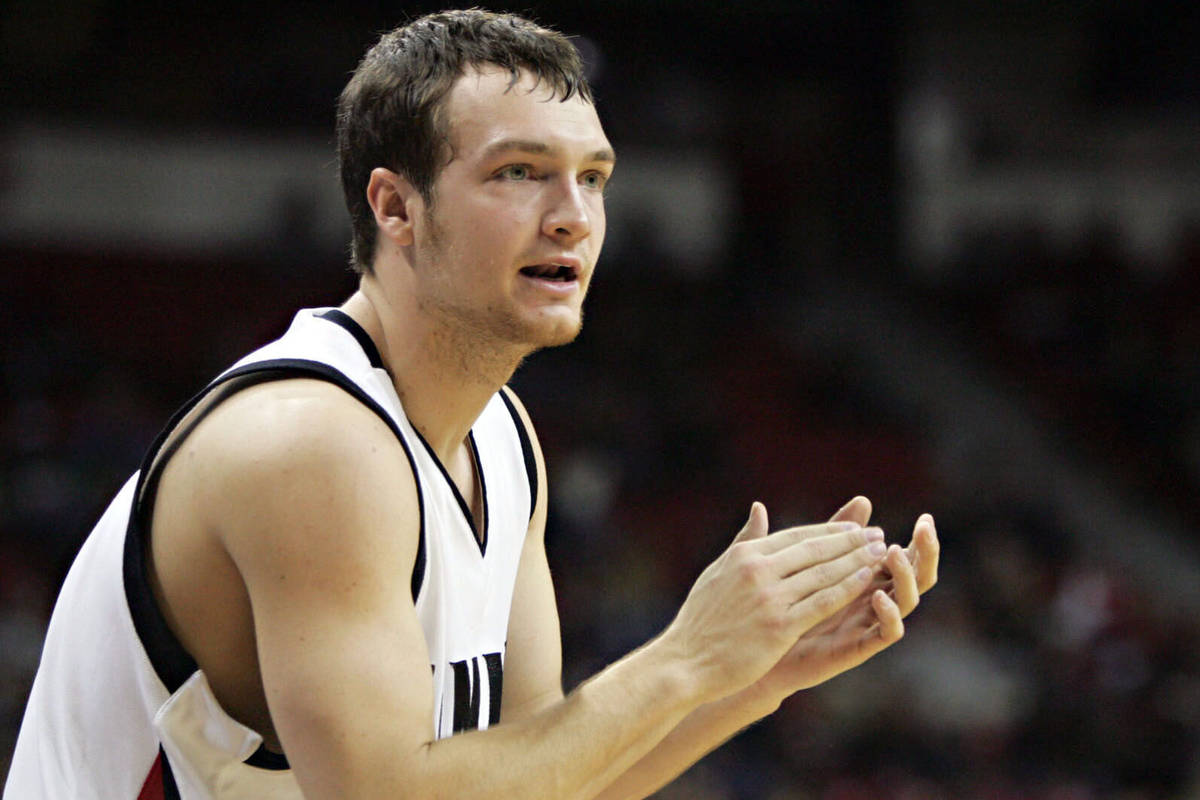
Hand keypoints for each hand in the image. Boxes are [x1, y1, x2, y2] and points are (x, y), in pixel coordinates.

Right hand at [662, 503, 888, 704]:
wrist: (685, 661)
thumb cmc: (701, 620)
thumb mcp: (718, 571)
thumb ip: (744, 541)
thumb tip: (760, 509)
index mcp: (745, 555)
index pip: (797, 536)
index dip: (830, 531)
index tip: (856, 528)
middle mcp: (758, 570)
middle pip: (816, 549)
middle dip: (852, 541)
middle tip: (879, 534)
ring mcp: (770, 598)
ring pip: (824, 573)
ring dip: (858, 561)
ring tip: (882, 554)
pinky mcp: (780, 626)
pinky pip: (823, 602)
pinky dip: (848, 588)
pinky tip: (868, 581)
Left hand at [750, 496, 939, 701]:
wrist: (763, 647)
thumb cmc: (784, 603)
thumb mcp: (806, 563)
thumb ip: (831, 534)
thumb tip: (861, 497)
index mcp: (868, 577)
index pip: (905, 556)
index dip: (919, 540)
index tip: (926, 517)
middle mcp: (876, 598)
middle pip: (916, 576)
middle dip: (926, 554)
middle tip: (926, 530)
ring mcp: (870, 623)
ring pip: (906, 601)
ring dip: (905, 576)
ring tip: (891, 552)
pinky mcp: (859, 647)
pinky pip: (886, 633)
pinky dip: (888, 615)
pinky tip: (879, 596)